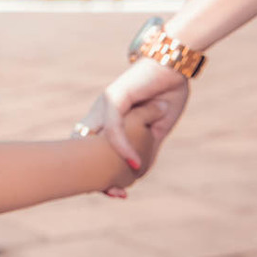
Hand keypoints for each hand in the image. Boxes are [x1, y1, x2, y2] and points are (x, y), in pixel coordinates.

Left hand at [78, 58, 188, 196]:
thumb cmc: (164, 91)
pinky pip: (114, 127)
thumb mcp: (156, 126)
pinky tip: (132, 161)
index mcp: (106, 120)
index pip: (92, 150)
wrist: (172, 62)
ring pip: (94, 141)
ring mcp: (104, 105)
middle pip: (84, 148)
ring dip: (105, 166)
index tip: (114, 194)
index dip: (98, 173)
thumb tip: (138, 170)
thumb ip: (146, 145)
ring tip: (117, 187)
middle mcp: (100, 114)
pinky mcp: (115, 97)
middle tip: (113, 194)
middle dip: (93, 175)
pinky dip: (122, 145)